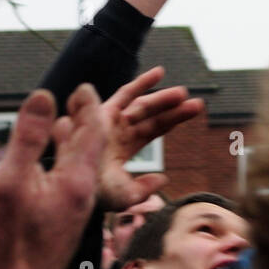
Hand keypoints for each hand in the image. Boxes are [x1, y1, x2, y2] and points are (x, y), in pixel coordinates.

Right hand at [0, 85, 105, 268]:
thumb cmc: (5, 249)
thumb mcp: (10, 183)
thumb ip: (28, 139)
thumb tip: (45, 96)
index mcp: (75, 182)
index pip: (91, 131)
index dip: (87, 105)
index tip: (83, 85)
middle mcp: (80, 197)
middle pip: (89, 148)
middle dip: (85, 119)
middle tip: (79, 97)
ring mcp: (70, 214)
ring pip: (76, 167)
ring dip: (72, 142)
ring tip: (64, 124)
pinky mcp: (59, 228)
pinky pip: (66, 184)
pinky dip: (60, 164)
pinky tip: (45, 167)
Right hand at [97, 65, 203, 209]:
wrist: (71, 185)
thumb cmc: (92, 194)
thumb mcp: (124, 196)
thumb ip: (144, 189)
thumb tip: (163, 177)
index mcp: (123, 148)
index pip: (152, 130)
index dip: (172, 120)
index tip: (193, 111)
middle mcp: (117, 131)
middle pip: (151, 116)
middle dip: (173, 109)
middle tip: (197, 104)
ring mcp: (109, 120)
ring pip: (141, 104)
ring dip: (162, 97)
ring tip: (183, 93)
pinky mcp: (102, 112)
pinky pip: (125, 94)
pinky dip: (142, 83)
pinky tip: (160, 72)